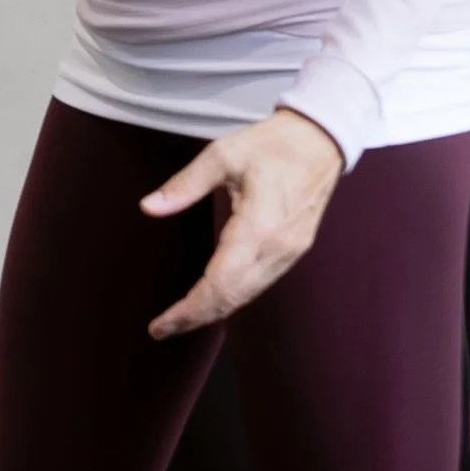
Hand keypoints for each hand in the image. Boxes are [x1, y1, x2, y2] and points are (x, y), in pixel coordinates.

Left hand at [139, 110, 343, 337]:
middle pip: (232, 298)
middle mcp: (277, 249)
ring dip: (215, 312)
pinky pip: (261, 284)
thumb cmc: (271, 145)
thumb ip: (184, 185)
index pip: (219, 285)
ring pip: (248, 295)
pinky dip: (234, 297)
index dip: (189, 310)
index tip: (161, 325)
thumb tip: (148, 208)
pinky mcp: (295, 250)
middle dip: (196, 318)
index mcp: (259, 227)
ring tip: (180, 320)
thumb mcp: (222, 155)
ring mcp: (290, 252)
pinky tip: (213, 300)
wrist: (321, 140)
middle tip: (161, 330)